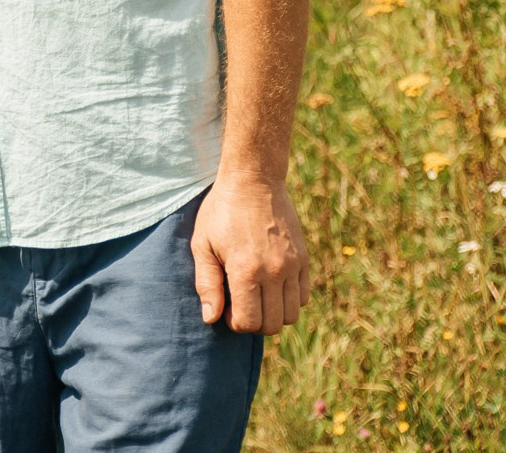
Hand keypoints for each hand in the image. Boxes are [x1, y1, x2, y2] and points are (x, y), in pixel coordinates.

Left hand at [191, 173, 311, 334]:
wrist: (254, 180)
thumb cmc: (221, 212)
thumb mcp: (202, 244)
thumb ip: (207, 283)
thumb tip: (211, 319)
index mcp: (246, 270)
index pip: (248, 322)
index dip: (235, 322)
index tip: (227, 307)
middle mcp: (274, 271)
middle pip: (272, 324)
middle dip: (254, 322)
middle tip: (241, 303)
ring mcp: (293, 266)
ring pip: (291, 315)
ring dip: (273, 313)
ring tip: (257, 295)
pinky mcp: (304, 259)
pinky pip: (303, 297)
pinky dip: (289, 300)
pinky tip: (272, 284)